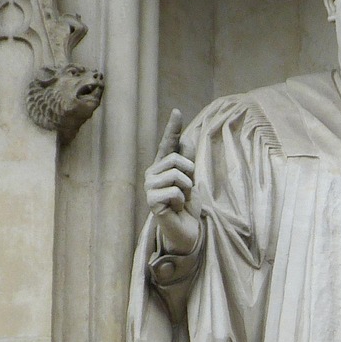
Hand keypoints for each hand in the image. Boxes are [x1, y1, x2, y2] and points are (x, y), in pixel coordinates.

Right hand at [145, 109, 200, 255]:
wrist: (186, 230)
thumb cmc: (186, 207)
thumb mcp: (191, 181)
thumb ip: (188, 162)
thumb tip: (186, 139)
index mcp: (162, 167)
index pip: (168, 144)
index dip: (173, 128)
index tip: (177, 111)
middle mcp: (152, 173)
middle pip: (176, 159)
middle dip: (189, 175)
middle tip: (186, 191)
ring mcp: (149, 187)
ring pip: (176, 175)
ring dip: (186, 190)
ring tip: (180, 201)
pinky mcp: (151, 200)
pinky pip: (175, 191)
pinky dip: (181, 201)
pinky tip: (175, 209)